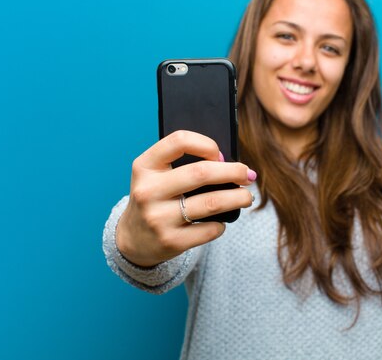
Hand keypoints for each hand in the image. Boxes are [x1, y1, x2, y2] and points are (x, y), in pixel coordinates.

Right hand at [115, 130, 256, 266]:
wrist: (133, 239)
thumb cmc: (155, 198)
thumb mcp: (156, 175)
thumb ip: (183, 164)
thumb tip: (228, 163)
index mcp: (145, 166)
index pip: (179, 141)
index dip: (207, 144)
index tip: (220, 154)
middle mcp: (148, 191)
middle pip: (202, 173)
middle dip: (234, 172)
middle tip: (248, 175)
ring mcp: (158, 218)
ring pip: (212, 203)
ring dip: (238, 198)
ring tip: (247, 197)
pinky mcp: (171, 241)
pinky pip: (210, 229)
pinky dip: (222, 224)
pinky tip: (221, 221)